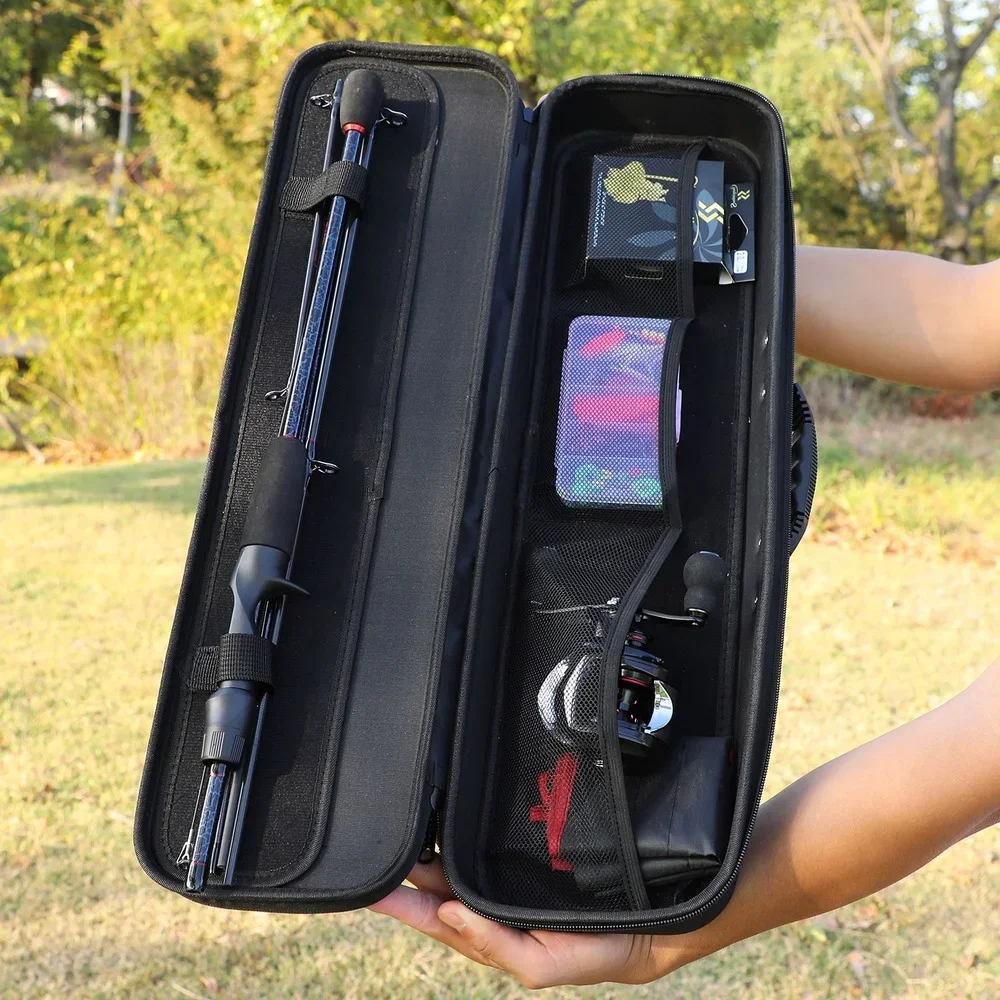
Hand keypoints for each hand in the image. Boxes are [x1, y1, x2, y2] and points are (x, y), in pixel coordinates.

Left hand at [368, 856, 697, 988]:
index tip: (370, 887)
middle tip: (370, 847)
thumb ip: (495, 945)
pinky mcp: (528, 857)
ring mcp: (510, 881)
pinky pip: (487, 847)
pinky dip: (462, 838)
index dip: (403, 904)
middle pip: (439, 889)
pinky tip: (447, 821)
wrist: (647, 923)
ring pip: (459, 865)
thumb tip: (446, 914)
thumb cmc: (594, 951)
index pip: (437, 919)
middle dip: (406, 873)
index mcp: (493, 937)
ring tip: (399, 829)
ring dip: (429, 851)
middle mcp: (495, 908)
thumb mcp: (541, 965)